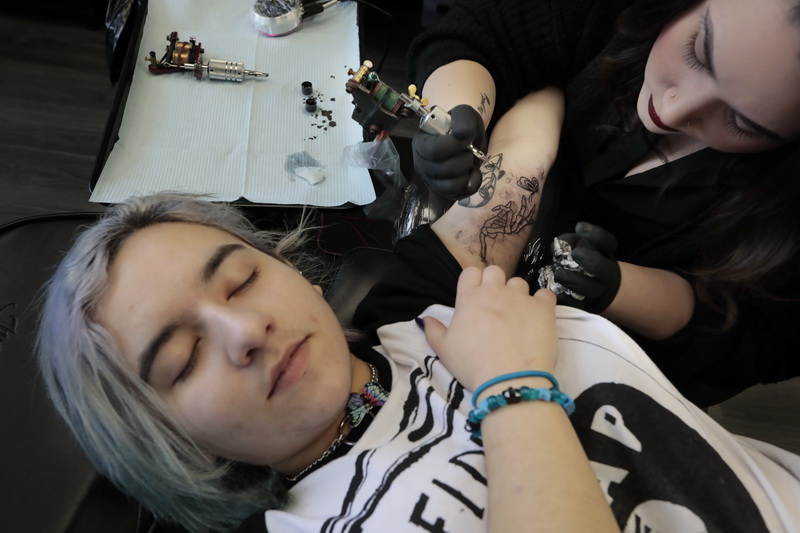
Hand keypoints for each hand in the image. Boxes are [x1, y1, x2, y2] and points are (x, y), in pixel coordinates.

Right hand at [412, 104, 486, 198]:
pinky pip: (457, 194)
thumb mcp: (464, 115)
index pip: (434, 151)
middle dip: (464, 159)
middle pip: (444, 169)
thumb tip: (462, 133)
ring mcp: (430, 180)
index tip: (466, 138)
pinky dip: (471, 183)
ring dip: (467, 172)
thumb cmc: (461, 128)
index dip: (454, 146)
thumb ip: (462, 118)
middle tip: (468, 150)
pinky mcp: (442, 192)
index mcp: (421, 143)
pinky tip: (471, 173)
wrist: (468, 142)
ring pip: (450, 185)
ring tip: (468, 161)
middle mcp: (421, 163)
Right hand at [420, 265, 557, 391]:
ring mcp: (521, 298)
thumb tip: (426, 318)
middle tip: (495, 305)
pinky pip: (545, 294)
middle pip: (495, 271)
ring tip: (517, 315)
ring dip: (517, 294)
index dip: (473, 282)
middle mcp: (495, 291)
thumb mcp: (444, 351)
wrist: (509, 381)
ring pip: (519, 283)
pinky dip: (542, 303)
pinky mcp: (544, 309)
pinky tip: (538, 317)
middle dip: (494, 283)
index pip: (470, 272)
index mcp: (470, 298)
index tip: (475, 297)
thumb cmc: (472, 365)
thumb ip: (434, 331)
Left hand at [553, 222, 620, 312]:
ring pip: (591, 291)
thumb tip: (559, 244)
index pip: (608, 242)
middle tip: (574, 253)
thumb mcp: (576, 246)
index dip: (595, 234)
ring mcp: (597, 292)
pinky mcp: (585, 305)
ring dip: (573, 281)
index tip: (579, 227)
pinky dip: (565, 298)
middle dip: (589, 260)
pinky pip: (577, 305)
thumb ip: (568, 241)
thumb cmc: (578, 260)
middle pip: (604, 269)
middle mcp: (605, 274)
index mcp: (605, 255)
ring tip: (558, 273)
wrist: (590, 285)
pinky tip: (555, 291)